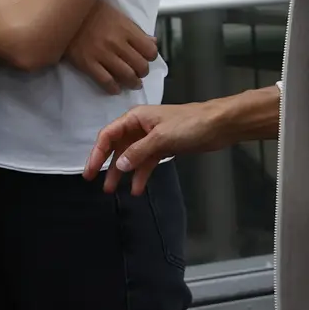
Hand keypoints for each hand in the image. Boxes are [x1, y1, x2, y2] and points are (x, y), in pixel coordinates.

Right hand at [64, 1, 157, 94]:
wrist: (64, 13)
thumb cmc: (92, 12)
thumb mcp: (117, 16)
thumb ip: (135, 30)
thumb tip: (153, 42)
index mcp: (126, 29)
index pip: (149, 51)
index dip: (150, 57)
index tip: (146, 58)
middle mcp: (117, 42)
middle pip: (140, 65)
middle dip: (142, 72)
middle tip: (139, 73)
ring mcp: (102, 53)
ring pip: (126, 75)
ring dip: (133, 83)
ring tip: (132, 83)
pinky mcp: (87, 62)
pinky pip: (106, 81)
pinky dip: (114, 88)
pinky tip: (115, 88)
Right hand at [87, 101, 225, 194]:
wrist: (218, 125)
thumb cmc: (188, 125)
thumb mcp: (161, 138)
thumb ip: (138, 152)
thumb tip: (118, 165)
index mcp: (135, 118)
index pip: (108, 135)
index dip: (97, 153)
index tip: (90, 172)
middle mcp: (139, 127)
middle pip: (117, 147)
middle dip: (107, 165)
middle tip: (97, 183)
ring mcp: (151, 138)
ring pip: (130, 157)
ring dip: (123, 173)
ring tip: (113, 191)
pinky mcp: (163, 148)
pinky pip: (146, 162)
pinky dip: (141, 174)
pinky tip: (136, 188)